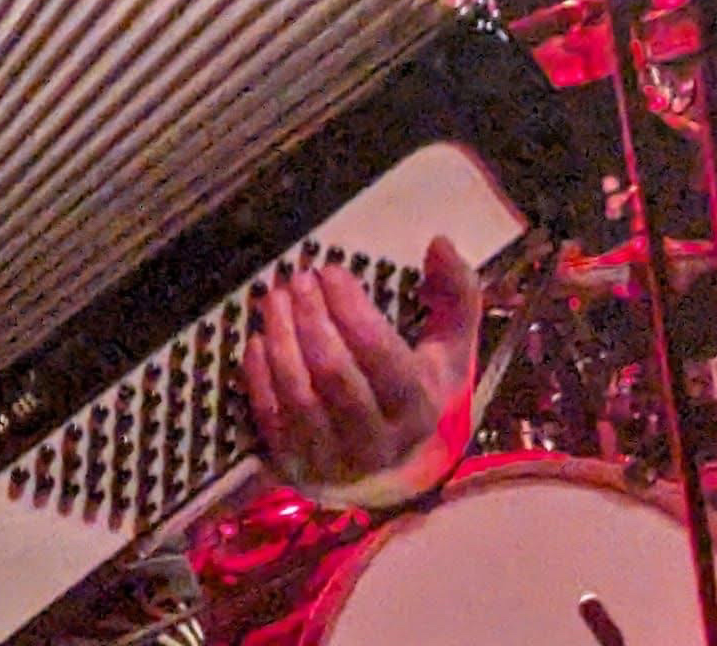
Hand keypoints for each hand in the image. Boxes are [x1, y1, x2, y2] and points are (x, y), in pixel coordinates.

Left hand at [241, 235, 480, 503]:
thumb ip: (456, 299)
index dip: (351, 309)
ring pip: (298, 393)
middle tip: (297, 278)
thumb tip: (441, 243)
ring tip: (274, 297)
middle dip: (312, 318)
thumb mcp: (446, 353)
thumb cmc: (414, 393)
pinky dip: (259, 374)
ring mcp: (332, 457)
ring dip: (281, 338)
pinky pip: (270, 415)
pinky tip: (260, 339)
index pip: (382, 357)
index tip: (331, 271)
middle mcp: (377, 441)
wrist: (384, 472)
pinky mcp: (293, 463)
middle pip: (335, 374)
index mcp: (419, 410)